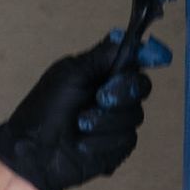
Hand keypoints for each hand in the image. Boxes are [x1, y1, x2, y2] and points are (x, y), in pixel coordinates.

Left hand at [0, 31, 170, 189]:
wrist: (34, 153)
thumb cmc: (43, 111)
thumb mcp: (70, 74)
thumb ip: (102, 55)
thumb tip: (126, 36)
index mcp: (101, 75)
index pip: (134, 62)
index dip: (148, 58)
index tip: (156, 58)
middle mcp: (112, 97)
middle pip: (141, 87)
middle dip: (122, 92)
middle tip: (100, 98)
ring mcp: (116, 123)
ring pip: (135, 115)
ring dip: (105, 121)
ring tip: (80, 126)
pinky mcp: (116, 148)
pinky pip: (127, 139)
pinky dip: (103, 141)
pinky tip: (83, 145)